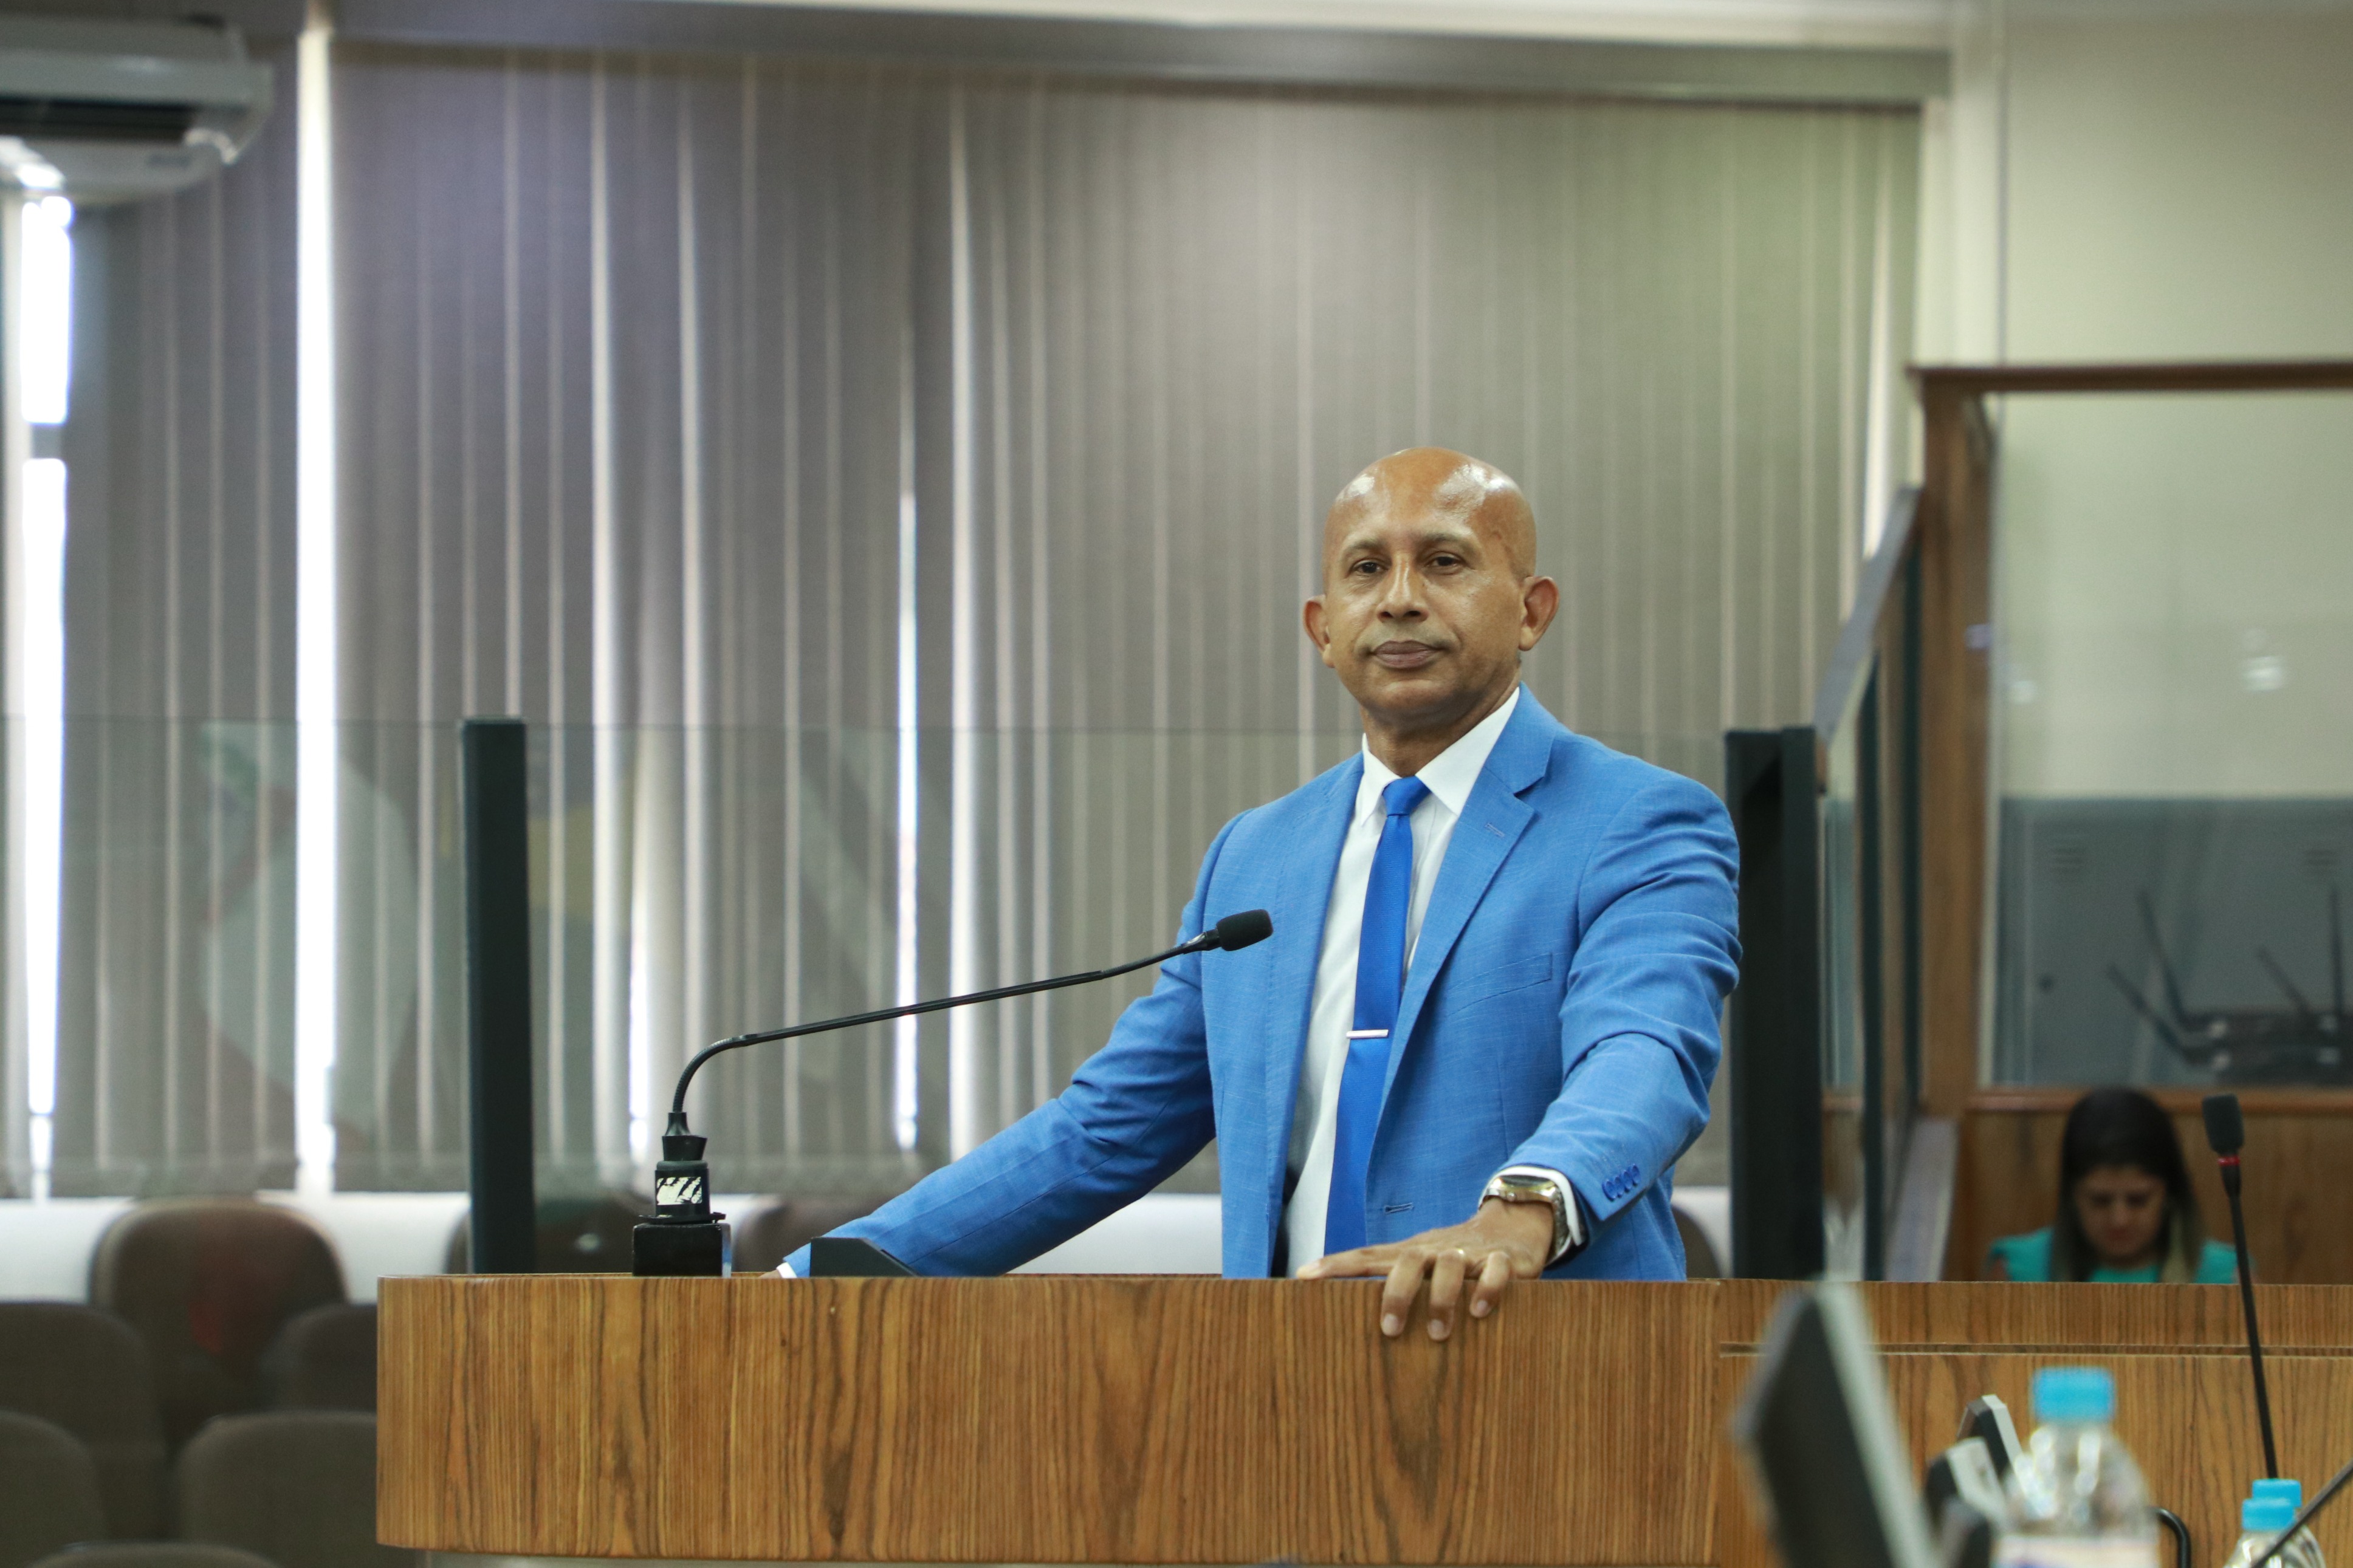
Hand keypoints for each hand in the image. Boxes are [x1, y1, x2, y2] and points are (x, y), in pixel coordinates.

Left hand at [1298, 1197, 1554, 1340]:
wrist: (1513, 1224)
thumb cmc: (1457, 1257)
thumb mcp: (1425, 1265)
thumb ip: (1396, 1284)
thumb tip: (1350, 1316)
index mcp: (1412, 1253)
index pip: (1368, 1256)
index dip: (1337, 1265)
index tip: (1304, 1276)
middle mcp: (1435, 1251)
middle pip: (1408, 1260)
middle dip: (1396, 1293)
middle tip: (1390, 1329)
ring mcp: (1470, 1254)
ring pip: (1450, 1265)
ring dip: (1441, 1298)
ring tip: (1438, 1333)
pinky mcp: (1503, 1260)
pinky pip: (1494, 1271)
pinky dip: (1487, 1289)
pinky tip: (1480, 1311)